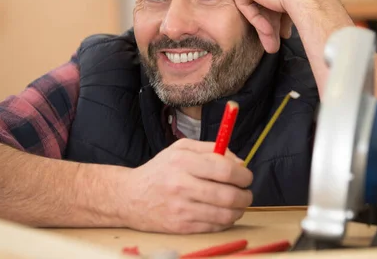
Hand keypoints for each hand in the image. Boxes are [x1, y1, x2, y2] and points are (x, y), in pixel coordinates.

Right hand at [122, 139, 252, 233]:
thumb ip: (212, 149)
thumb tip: (240, 162)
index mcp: (183, 161)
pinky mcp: (180, 226)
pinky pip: (214, 226)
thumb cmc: (161, 170)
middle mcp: (181, 185)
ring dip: (239, 210)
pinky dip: (225, 221)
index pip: (225, 170)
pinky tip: (224, 213)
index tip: (247, 176)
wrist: (129, 197)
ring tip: (238, 204)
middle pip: (228, 195)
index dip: (243, 175)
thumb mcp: (182, 149)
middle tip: (247, 193)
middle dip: (245, 195)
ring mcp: (181, 208)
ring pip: (224, 214)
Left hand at [231, 0, 322, 52]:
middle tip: (276, 36)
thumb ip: (278, 2)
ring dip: (262, 22)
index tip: (281, 25)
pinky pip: (243, 1)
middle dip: (267, 17)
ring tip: (273, 43)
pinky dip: (254, 17)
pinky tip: (267, 30)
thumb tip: (275, 26)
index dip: (272, 5)